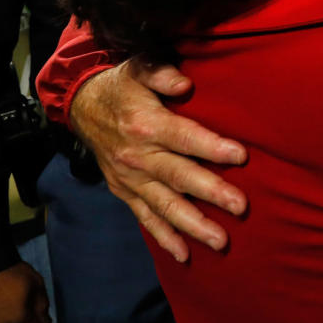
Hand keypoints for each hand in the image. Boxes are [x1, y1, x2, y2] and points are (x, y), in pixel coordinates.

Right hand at [69, 58, 248, 260]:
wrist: (81, 107)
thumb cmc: (121, 87)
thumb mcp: (137, 68)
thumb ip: (161, 73)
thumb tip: (184, 84)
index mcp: (146, 124)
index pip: (184, 137)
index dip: (212, 147)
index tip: (241, 156)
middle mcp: (138, 156)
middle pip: (179, 176)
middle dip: (211, 192)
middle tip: (240, 207)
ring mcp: (131, 178)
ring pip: (165, 205)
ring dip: (193, 224)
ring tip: (220, 241)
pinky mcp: (125, 192)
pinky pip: (146, 217)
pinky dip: (164, 237)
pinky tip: (185, 254)